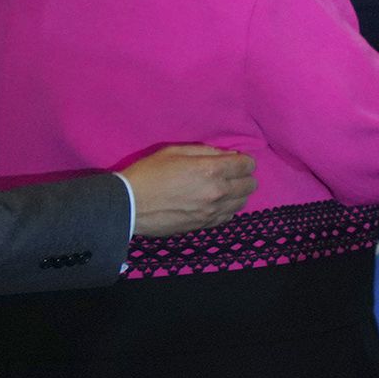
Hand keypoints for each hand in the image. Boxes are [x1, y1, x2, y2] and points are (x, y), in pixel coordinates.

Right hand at [119, 145, 257, 237]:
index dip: (243, 160)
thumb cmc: (148, 173)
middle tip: (229, 173)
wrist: (127, 205)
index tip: (234, 160)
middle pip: (251, 185)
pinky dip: (227, 208)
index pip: (247, 165)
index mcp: (211, 170)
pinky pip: (228, 217)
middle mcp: (217, 192)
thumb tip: (228, 155)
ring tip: (222, 188)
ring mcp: (212, 212)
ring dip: (237, 193)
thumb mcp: (175, 151)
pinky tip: (214, 202)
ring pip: (242, 202)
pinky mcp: (204, 225)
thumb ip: (206, 151)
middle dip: (243, 176)